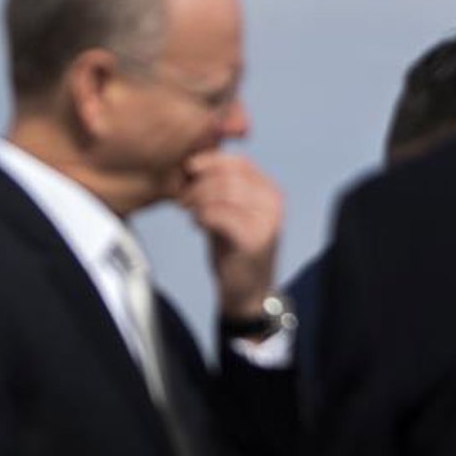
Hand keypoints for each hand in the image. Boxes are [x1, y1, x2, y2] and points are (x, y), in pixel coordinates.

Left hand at [180, 149, 284, 320]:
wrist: (247, 294)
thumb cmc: (234, 252)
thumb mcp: (231, 214)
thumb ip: (222, 190)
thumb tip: (195, 163)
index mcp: (270, 192)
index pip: (241, 162)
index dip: (212, 161)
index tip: (189, 169)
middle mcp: (273, 203)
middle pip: (230, 176)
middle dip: (200, 183)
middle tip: (182, 198)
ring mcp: (266, 221)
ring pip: (224, 192)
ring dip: (198, 199)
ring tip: (187, 211)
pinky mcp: (253, 240)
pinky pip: (220, 215)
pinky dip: (202, 215)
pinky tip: (196, 224)